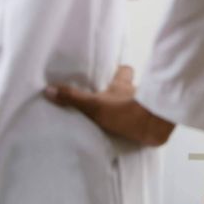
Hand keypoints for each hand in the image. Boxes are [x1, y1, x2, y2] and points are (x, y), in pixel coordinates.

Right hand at [44, 65, 174, 145]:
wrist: (155, 126)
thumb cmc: (125, 110)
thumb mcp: (95, 105)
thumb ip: (73, 99)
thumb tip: (48, 90)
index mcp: (122, 84)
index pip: (123, 70)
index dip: (119, 70)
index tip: (111, 72)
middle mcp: (136, 92)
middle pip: (131, 87)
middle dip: (123, 92)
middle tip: (111, 99)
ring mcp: (147, 107)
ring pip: (139, 103)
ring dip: (132, 109)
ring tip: (119, 119)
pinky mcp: (154, 121)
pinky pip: (146, 120)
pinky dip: (141, 125)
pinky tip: (133, 133)